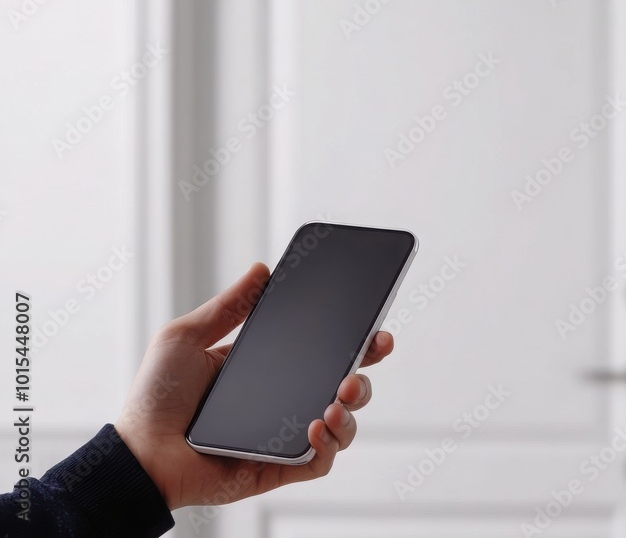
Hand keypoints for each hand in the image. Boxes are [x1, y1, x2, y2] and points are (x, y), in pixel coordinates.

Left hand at [115, 262, 393, 509]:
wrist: (138, 453)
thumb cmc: (155, 398)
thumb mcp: (187, 337)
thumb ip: (227, 306)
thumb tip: (261, 270)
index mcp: (271, 370)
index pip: (325, 353)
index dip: (356, 341)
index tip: (374, 326)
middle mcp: (286, 402)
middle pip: (346, 388)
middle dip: (366, 373)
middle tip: (369, 357)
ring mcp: (287, 437)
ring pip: (344, 425)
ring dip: (352, 411)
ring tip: (336, 400)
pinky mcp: (282, 467)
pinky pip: (322, 460)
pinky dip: (328, 445)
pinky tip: (315, 426)